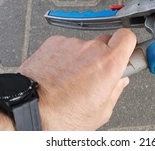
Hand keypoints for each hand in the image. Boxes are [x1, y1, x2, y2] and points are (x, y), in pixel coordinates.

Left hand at [18, 28, 136, 129]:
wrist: (26, 109)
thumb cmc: (60, 116)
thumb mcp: (99, 112)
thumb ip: (115, 91)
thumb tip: (120, 82)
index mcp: (108, 65)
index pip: (128, 37)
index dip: (128, 44)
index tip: (127, 51)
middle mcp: (91, 49)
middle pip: (106, 42)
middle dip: (104, 55)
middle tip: (96, 73)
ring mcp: (71, 44)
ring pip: (85, 46)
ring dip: (82, 58)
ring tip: (71, 79)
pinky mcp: (54, 42)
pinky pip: (67, 46)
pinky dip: (65, 56)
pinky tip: (58, 74)